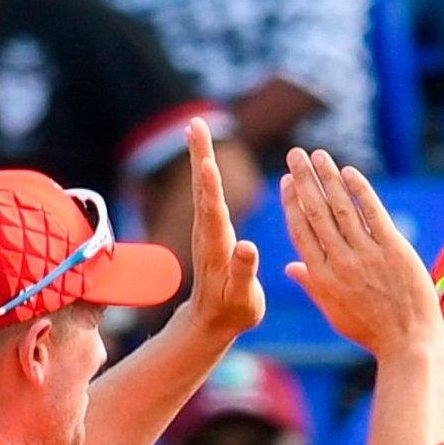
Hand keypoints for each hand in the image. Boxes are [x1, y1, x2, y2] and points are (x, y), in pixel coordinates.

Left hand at [177, 117, 263, 344]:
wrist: (212, 320)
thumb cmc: (233, 311)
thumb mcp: (244, 297)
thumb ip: (244, 271)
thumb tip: (248, 246)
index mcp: (217, 247)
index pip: (213, 213)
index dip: (211, 188)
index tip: (208, 162)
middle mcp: (208, 232)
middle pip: (202, 188)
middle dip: (200, 156)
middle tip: (195, 124)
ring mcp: (207, 229)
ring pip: (202, 186)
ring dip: (200, 155)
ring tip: (196, 127)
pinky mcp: (210, 228)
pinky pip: (206, 193)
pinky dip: (205, 170)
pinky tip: (205, 155)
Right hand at [279, 146, 440, 360]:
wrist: (408, 344)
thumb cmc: (371, 331)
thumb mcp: (334, 312)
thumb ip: (312, 285)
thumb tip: (290, 268)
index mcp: (321, 277)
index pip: (301, 230)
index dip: (292, 202)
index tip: (287, 181)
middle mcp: (340, 262)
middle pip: (316, 212)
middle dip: (304, 180)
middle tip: (296, 154)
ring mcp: (367, 255)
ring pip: (341, 208)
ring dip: (328, 177)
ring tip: (318, 155)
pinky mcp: (394, 250)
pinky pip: (373, 213)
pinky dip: (360, 191)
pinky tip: (349, 173)